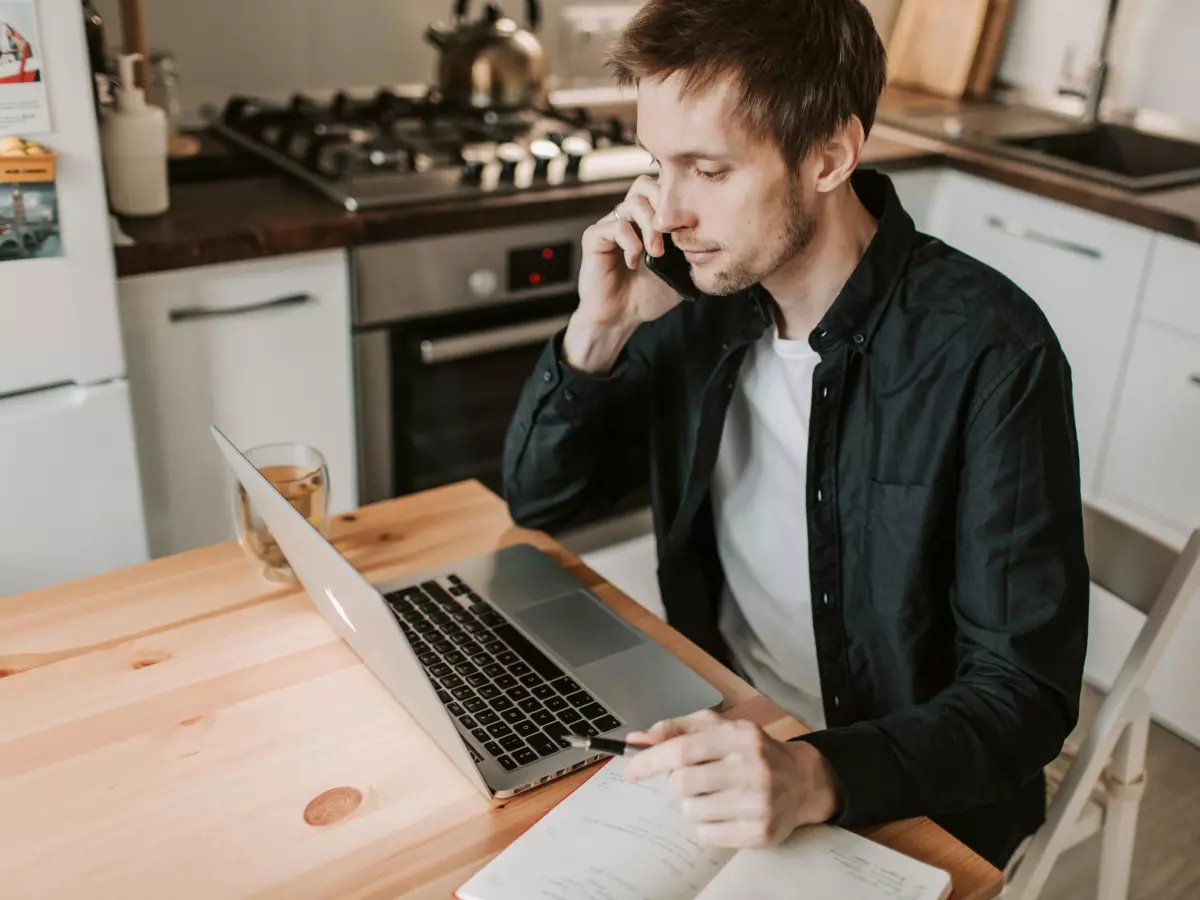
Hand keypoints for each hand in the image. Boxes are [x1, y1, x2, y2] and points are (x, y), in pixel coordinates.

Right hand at [564, 175, 681, 372]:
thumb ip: (691, 250)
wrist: (620, 318)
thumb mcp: (679, 271)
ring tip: (657, 253)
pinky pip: (616, 226)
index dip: (677, 200)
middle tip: (674, 233)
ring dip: (651, 227)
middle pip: (645, 185)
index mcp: (647, 221)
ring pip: (634, 203)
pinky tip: (634, 262)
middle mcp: (628, 218)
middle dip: (664, 206)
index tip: (690, 227)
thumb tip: (710, 232)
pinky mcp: (595, 238)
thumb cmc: (647, 296)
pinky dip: (631, 243)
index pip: (661, 189)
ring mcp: (610, 225)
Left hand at [622, 709, 839, 847]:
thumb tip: (637, 740)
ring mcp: (758, 803)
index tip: (630, 770)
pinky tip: (726, 812)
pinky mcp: (761, 832)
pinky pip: (707, 835)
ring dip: (694, 805)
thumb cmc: (752, 751)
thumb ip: (676, 729)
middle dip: (679, 783)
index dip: (649, 761)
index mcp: (739, 736)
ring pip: (692, 812)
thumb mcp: (718, 728)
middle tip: (695, 778)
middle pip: (682, 783)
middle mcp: (752, 767)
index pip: (681, 749)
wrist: (802, 780)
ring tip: (715, 795)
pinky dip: (708, 825)